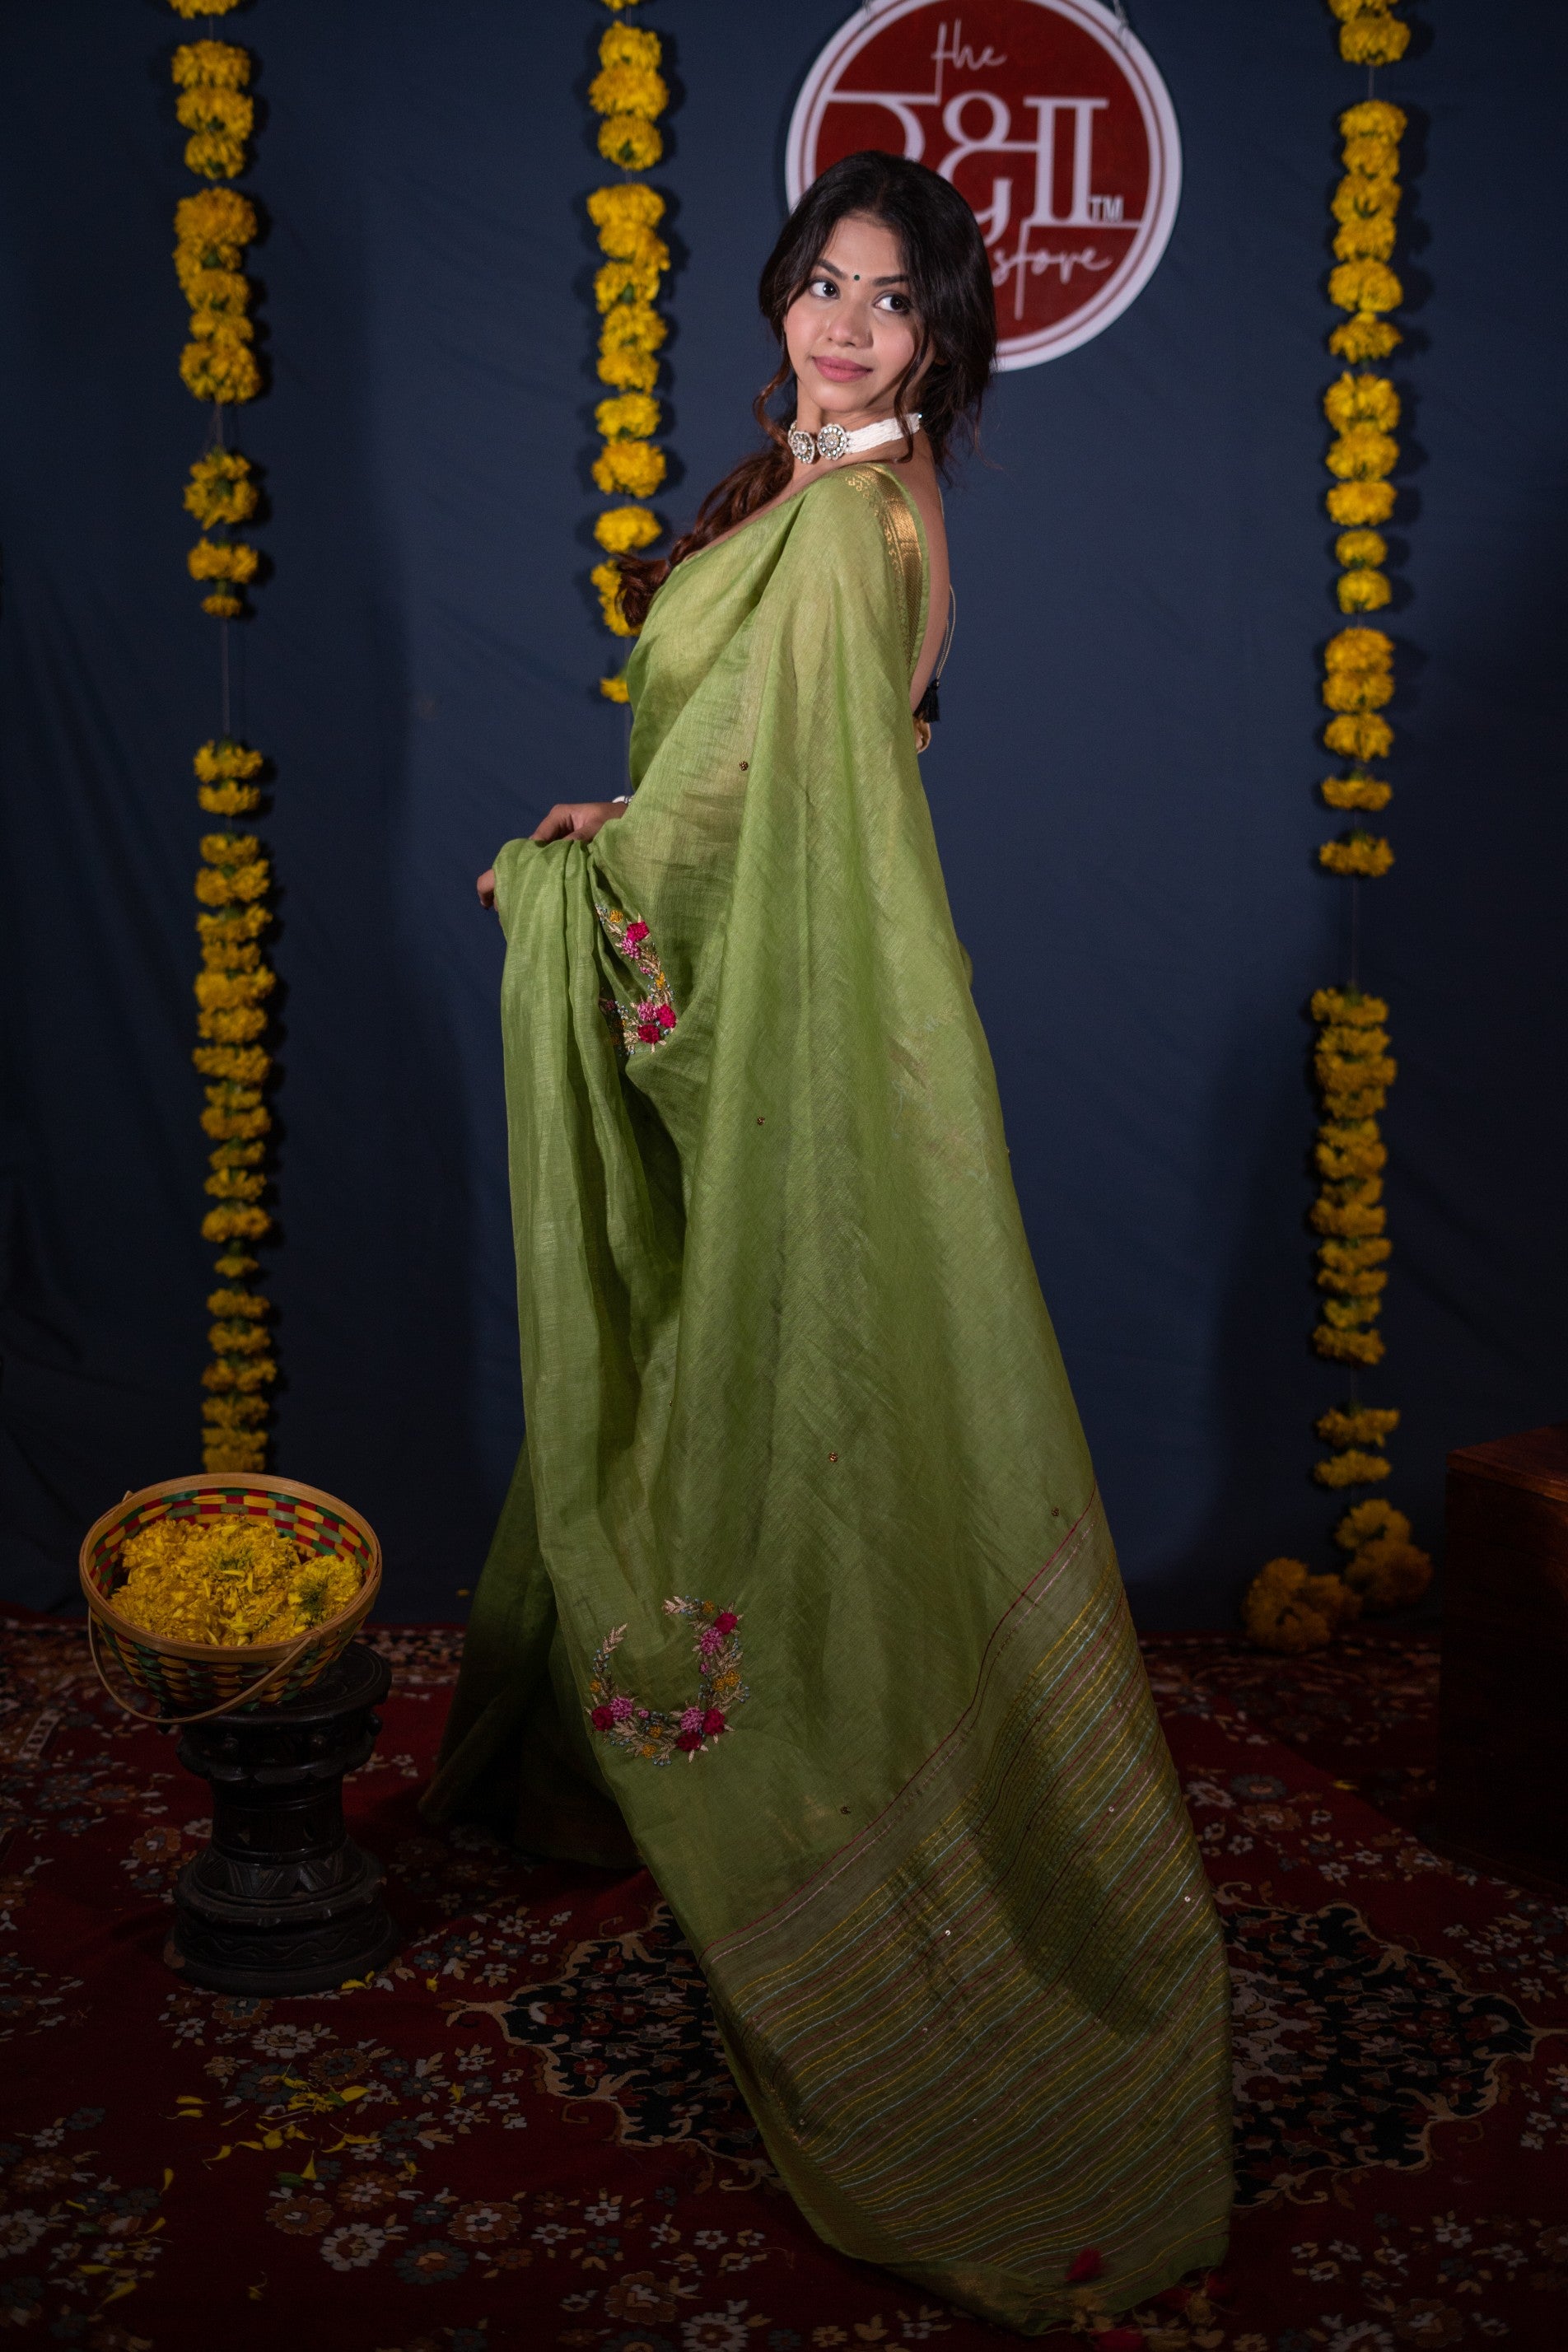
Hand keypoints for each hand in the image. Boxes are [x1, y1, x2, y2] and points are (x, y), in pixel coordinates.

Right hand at [476, 802, 625, 909]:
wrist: (640, 824)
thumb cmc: (619, 820)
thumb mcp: (599, 828)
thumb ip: (579, 840)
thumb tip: (559, 855)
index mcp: (558, 816)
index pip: (535, 841)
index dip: (525, 862)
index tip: (519, 883)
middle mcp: (556, 829)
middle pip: (535, 853)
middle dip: (525, 874)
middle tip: (512, 899)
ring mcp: (562, 843)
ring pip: (544, 863)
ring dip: (538, 880)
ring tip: (524, 904)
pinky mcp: (571, 856)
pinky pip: (557, 867)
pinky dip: (551, 881)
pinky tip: (543, 898)